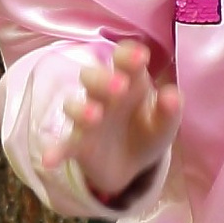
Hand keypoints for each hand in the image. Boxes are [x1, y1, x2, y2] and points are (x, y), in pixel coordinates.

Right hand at [37, 41, 178, 210]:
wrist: (131, 165)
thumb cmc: (148, 133)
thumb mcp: (165, 124)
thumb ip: (171, 109)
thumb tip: (173, 95)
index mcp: (130, 82)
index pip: (124, 61)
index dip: (129, 56)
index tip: (139, 57)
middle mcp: (104, 95)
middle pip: (94, 79)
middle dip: (104, 80)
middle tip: (120, 86)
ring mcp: (88, 119)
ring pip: (76, 106)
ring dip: (82, 109)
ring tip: (94, 116)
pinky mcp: (77, 144)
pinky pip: (63, 144)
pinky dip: (55, 151)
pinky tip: (50, 160)